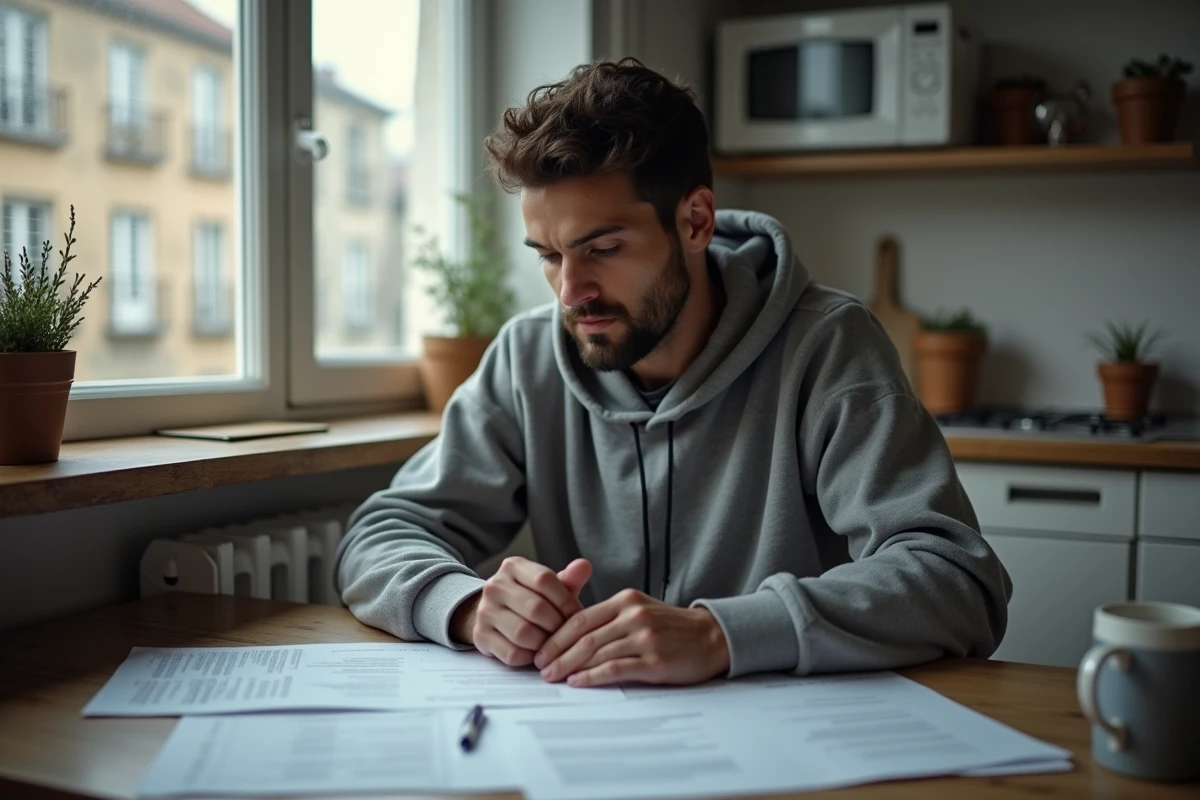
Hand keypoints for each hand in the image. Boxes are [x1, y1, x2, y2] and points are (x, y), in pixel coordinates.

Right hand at [453, 557, 591, 667]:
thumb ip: (568, 580)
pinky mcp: (480, 636)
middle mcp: (494, 586)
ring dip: (544, 643)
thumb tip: (585, 566)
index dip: (565, 600)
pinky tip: (537, 653)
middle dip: (557, 624)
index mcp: (513, 567)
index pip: (544, 580)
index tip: (577, 614)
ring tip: (553, 644)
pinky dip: (530, 658)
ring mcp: (485, 611)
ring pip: (523, 633)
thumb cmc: (529, 599)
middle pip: (535, 608)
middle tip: (567, 633)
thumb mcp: (547, 587)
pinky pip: (512, 653)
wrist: (492, 613)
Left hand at [534, 588, 729, 686]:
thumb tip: (571, 637)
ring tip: (553, 677)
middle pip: (584, 636)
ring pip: (596, 652)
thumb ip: (609, 619)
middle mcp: (633, 615)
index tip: (540, 650)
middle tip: (540, 668)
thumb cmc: (671, 627)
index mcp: (625, 600)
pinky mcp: (655, 661)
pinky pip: (616, 668)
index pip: (580, 617)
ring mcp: (645, 638)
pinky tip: (578, 682)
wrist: (711, 637)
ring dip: (569, 667)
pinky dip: (592, 676)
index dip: (556, 636)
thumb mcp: (639, 610)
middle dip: (556, 653)